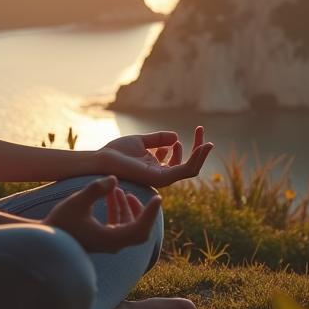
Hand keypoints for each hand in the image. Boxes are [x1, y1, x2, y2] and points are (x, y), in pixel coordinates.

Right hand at [42, 175, 162, 253]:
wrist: (46, 239)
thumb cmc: (61, 221)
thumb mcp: (78, 201)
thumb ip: (97, 189)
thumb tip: (114, 178)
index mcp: (112, 239)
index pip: (140, 229)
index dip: (151, 213)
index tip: (158, 197)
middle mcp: (113, 244)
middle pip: (139, 229)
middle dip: (142, 209)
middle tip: (143, 193)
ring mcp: (108, 243)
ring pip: (128, 226)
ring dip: (127, 208)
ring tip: (119, 190)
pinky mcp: (101, 239)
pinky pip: (118, 226)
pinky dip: (118, 211)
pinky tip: (110, 196)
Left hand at [97, 125, 212, 187]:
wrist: (103, 158)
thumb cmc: (117, 151)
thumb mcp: (141, 141)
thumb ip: (158, 139)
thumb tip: (176, 137)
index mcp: (157, 168)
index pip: (179, 161)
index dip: (188, 146)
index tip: (195, 129)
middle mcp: (161, 175)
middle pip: (188, 165)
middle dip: (198, 149)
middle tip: (201, 130)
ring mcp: (161, 179)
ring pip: (190, 170)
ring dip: (201, 155)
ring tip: (206, 140)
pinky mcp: (160, 178)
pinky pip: (184, 171)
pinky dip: (195, 159)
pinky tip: (201, 147)